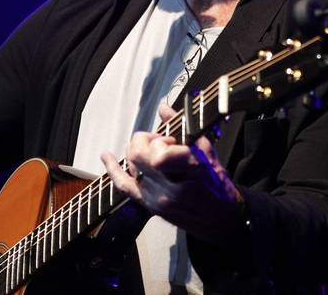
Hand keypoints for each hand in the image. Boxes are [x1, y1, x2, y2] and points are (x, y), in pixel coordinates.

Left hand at [100, 102, 245, 243]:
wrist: (221, 219)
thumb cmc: (218, 185)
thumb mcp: (208, 152)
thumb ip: (184, 127)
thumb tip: (163, 108)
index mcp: (188, 172)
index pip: (158, 152)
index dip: (160, 140)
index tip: (170, 140)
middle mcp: (169, 188)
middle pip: (138, 155)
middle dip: (145, 140)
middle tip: (159, 141)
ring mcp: (157, 199)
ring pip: (130, 165)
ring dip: (137, 151)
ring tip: (153, 151)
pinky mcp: (149, 206)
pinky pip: (123, 186)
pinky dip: (113, 169)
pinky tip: (106, 156)